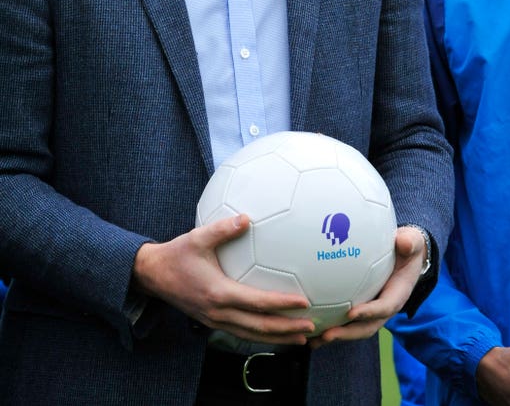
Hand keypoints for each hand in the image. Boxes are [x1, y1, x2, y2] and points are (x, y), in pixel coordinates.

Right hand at [133, 214, 314, 343]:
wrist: (152, 275)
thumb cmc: (177, 254)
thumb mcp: (198, 237)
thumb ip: (223, 228)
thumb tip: (247, 217)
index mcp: (218, 293)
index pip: (257, 302)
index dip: (282, 304)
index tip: (303, 303)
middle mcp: (218, 312)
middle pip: (258, 327)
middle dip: (286, 330)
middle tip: (311, 329)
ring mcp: (215, 320)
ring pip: (251, 335)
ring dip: (277, 338)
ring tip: (300, 338)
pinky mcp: (212, 322)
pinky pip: (241, 332)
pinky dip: (260, 335)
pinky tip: (274, 332)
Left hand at [309, 225, 426, 346]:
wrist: (406, 256)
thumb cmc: (407, 247)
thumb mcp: (412, 242)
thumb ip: (409, 242)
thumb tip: (404, 243)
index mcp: (397, 294)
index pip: (384, 308)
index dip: (369, 312)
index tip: (351, 313)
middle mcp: (384, 307)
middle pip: (366, 327)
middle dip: (347, 333)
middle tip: (326, 334)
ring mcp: (372, 310)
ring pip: (353, 328)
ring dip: (335, 335)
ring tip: (312, 340)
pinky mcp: (361, 307)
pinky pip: (345, 319)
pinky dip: (330, 324)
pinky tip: (310, 323)